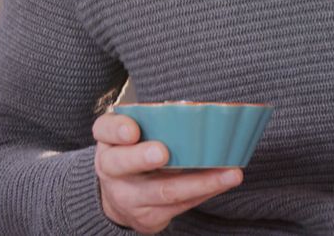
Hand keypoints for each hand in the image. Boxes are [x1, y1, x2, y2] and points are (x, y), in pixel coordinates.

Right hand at [94, 112, 242, 233]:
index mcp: (108, 143)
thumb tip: (197, 115)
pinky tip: (224, 182)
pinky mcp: (148, 217)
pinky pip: (181, 206)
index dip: (116, 130)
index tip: (133, 129)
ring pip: (163, 190)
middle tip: (163, 152)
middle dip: (141, 157)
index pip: (104, 130)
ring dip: (199, 182)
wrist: (121, 200)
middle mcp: (111, 170)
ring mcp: (128, 197)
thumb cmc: (134, 156)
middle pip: (120, 163)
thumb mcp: (130, 138)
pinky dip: (205, 192)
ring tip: (229, 173)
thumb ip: (150, 124)